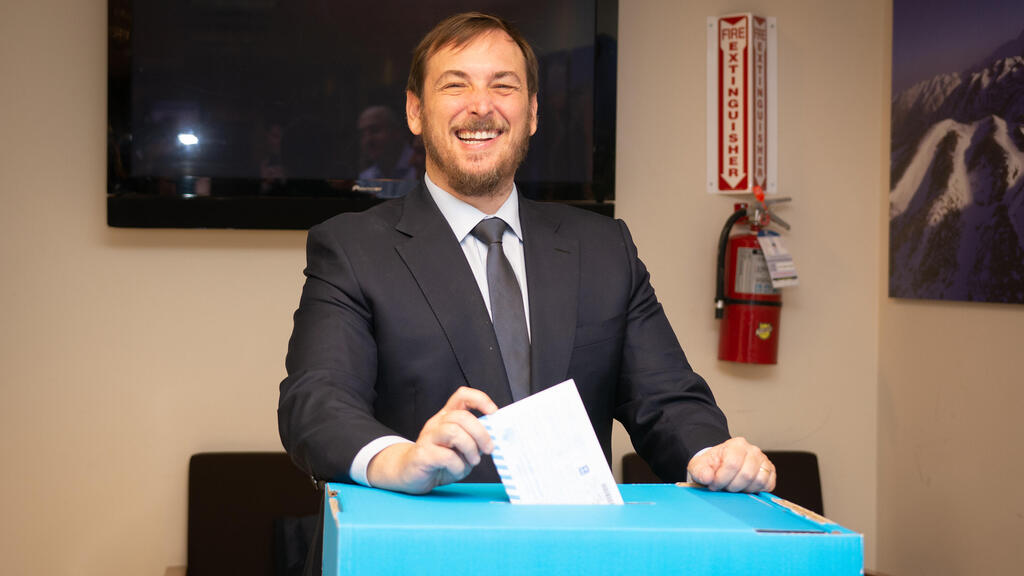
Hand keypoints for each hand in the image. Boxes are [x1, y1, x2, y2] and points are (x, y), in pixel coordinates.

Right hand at [366, 387, 497, 493]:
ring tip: (473, 461)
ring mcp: (428, 437)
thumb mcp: (461, 449)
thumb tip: (491, 440)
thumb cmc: (439, 461)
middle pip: (462, 417)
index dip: (479, 399)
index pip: (462, 396)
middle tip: (488, 449)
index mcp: (447, 418)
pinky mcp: (422, 454)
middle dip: (481, 433)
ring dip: (470, 448)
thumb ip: (473, 441)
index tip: (493, 412)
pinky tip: (456, 471)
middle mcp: (437, 423)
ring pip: (453, 432)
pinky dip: (458, 466)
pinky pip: (446, 456)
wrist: (408, 474)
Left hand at [687, 437, 775, 492]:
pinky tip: (744, 488)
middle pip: (746, 474)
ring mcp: (763, 461)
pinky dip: (756, 490)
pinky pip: (768, 485)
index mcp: (736, 444)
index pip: (732, 464)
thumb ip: (700, 471)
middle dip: (732, 486)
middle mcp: (752, 450)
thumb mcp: (699, 467)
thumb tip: (707, 477)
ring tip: (733, 486)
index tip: (714, 484)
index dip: (721, 478)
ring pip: (759, 480)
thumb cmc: (712, 466)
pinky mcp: (770, 472)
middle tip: (723, 487)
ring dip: (744, 489)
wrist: (721, 465)